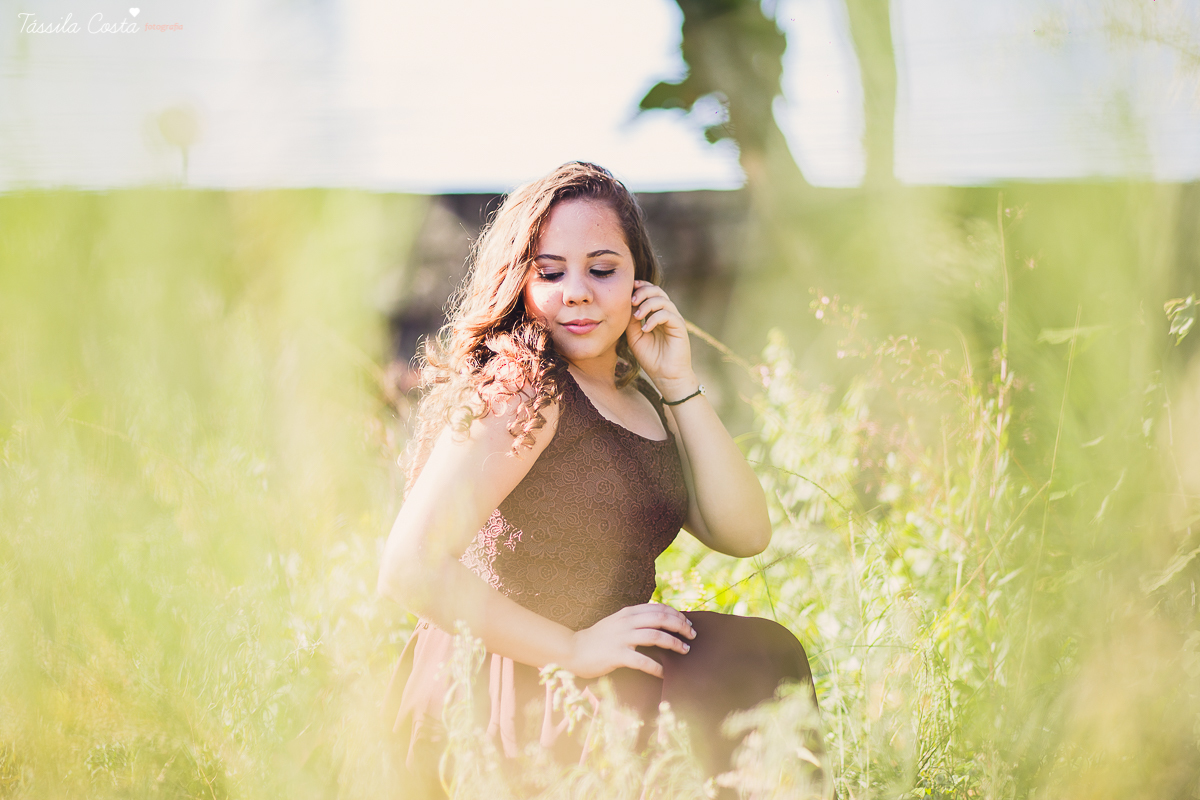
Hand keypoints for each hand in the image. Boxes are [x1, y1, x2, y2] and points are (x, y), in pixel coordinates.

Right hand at [567, 603, 695, 678]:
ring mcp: (621, 638)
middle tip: (692, 636)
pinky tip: (665, 673)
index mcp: (628, 613)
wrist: (573, 650)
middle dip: (681, 626)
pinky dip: (657, 667)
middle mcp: (626, 622)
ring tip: (684, 651)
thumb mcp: (617, 623)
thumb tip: (660, 622)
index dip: (677, 615)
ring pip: (655, 636)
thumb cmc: (598, 639)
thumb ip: (635, 620)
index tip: (688, 624)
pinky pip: (642, 661)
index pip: (659, 608)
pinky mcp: (617, 655)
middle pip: (661, 619)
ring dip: (674, 643)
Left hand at [627, 281, 694, 395]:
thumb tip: (627, 305)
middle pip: (658, 292)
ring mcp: (674, 320)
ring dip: (647, 305)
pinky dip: (654, 319)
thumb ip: (631, 321)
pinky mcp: (680, 327)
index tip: (629, 289)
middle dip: (643, 292)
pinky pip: (668, 314)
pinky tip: (645, 329)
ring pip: (663, 300)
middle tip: (631, 301)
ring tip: (637, 316)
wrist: (665, 376)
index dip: (641, 287)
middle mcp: (667, 314)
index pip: (651, 293)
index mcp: (656, 314)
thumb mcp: (634, 337)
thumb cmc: (650, 358)